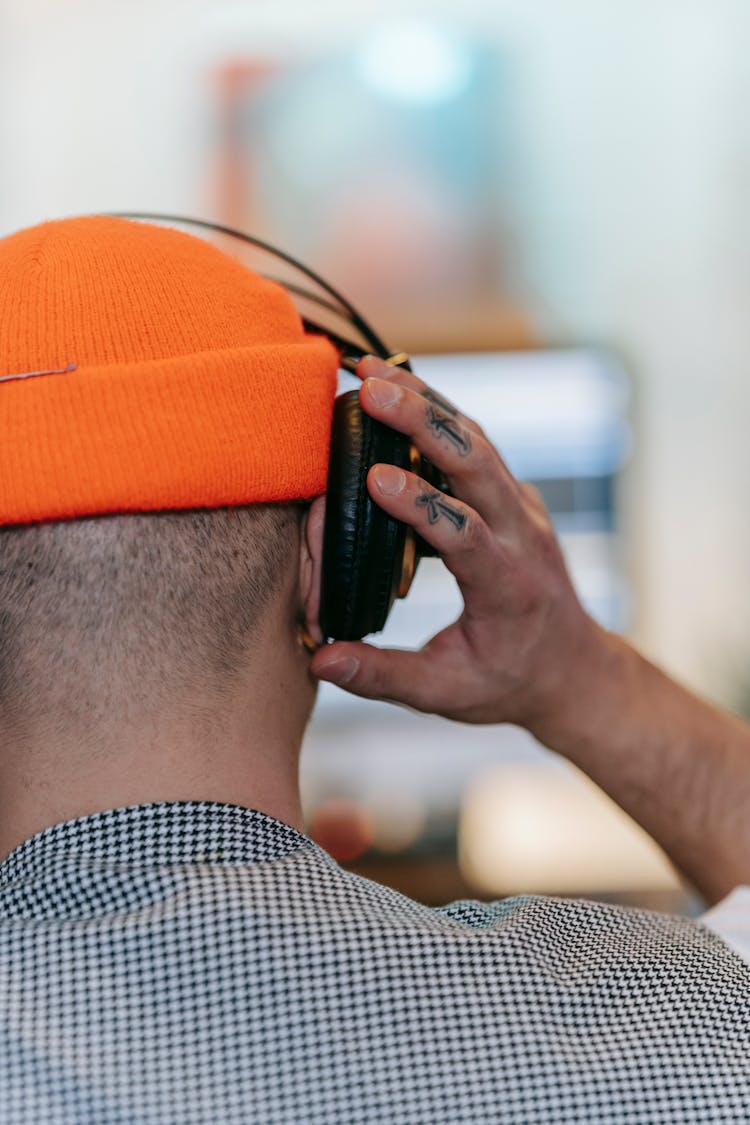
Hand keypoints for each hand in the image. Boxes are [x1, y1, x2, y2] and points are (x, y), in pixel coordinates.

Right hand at [311, 355, 610, 737]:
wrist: (571, 667)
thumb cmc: (509, 682)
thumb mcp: (446, 694)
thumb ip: (383, 677)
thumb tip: (320, 659)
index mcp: (508, 586)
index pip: (466, 534)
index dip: (421, 505)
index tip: (373, 480)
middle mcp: (522, 535)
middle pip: (477, 464)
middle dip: (423, 422)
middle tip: (370, 390)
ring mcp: (521, 509)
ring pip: (477, 441)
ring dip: (427, 403)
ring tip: (372, 371)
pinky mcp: (511, 496)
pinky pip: (476, 445)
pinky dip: (438, 414)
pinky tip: (399, 389)